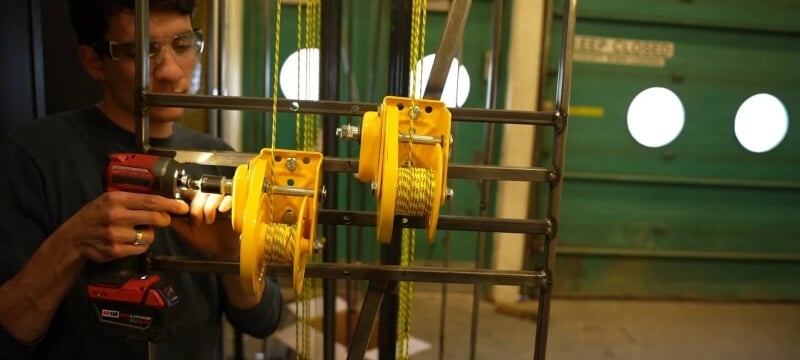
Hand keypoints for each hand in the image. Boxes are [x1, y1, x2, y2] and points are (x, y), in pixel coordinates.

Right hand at [62, 192, 188, 262]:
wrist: (74, 238)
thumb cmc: (95, 216)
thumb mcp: (109, 200)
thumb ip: (132, 199)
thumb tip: (160, 201)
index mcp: (116, 200)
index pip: (150, 201)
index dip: (170, 204)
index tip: (182, 207)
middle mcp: (116, 216)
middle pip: (155, 218)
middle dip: (164, 220)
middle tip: (164, 220)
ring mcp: (116, 234)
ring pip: (149, 235)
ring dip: (149, 235)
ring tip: (137, 232)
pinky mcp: (116, 250)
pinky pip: (141, 248)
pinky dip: (140, 245)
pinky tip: (130, 241)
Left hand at [170, 191, 239, 259]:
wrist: (224, 251)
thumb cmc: (207, 241)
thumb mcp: (187, 233)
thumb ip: (176, 222)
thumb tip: (162, 213)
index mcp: (196, 204)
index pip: (188, 192)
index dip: (185, 199)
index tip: (184, 211)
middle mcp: (208, 200)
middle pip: (200, 192)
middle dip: (197, 207)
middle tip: (198, 222)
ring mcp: (222, 201)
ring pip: (214, 193)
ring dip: (209, 206)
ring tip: (210, 220)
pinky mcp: (234, 204)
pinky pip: (230, 197)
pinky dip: (225, 203)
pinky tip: (221, 211)